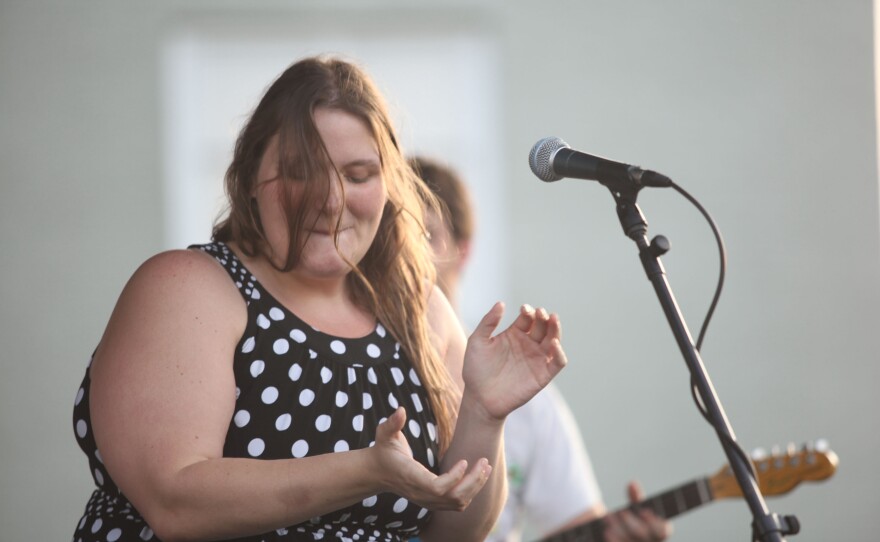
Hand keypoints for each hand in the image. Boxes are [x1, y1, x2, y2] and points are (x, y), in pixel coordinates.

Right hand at [370, 407, 492, 510]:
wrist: (377, 473)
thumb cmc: (383, 450)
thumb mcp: (384, 434)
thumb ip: (392, 423)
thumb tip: (400, 409)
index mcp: (412, 477)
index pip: (437, 488)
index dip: (454, 478)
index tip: (465, 460)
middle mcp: (421, 494)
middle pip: (454, 497)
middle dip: (473, 481)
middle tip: (484, 461)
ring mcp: (427, 501)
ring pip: (458, 503)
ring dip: (475, 486)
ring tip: (486, 467)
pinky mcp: (433, 502)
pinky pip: (457, 503)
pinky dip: (471, 492)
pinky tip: (477, 475)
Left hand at [461, 302, 567, 419]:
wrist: (479, 398)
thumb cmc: (476, 369)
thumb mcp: (477, 341)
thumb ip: (488, 322)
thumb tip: (501, 303)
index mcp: (514, 334)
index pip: (528, 318)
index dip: (528, 312)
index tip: (524, 309)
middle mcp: (528, 344)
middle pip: (543, 326)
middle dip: (544, 317)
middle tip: (541, 313)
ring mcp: (536, 359)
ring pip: (553, 340)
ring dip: (556, 329)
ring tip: (553, 319)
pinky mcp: (543, 375)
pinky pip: (558, 362)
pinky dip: (560, 352)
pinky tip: (553, 344)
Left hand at [604, 481, 671, 541]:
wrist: (608, 536)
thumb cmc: (628, 522)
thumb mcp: (633, 510)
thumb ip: (635, 498)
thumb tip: (632, 483)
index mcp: (657, 533)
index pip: (663, 531)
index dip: (655, 522)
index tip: (644, 511)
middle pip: (643, 536)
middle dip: (632, 523)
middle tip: (622, 512)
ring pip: (630, 541)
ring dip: (619, 529)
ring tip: (609, 518)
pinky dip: (614, 539)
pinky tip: (607, 531)